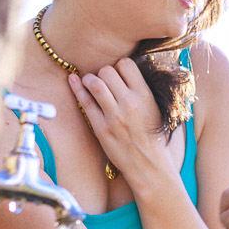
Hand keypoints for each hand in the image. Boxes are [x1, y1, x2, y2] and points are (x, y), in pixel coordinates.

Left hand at [68, 58, 166, 183]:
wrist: (148, 163)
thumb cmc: (152, 135)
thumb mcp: (154, 107)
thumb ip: (140, 89)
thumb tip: (125, 70)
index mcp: (145, 96)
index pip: (126, 64)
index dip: (120, 66)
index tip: (118, 73)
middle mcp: (130, 103)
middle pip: (108, 71)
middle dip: (103, 72)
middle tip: (102, 79)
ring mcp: (114, 116)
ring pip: (95, 83)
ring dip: (89, 78)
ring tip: (89, 81)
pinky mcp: (101, 128)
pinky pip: (86, 102)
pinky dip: (77, 89)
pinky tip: (73, 81)